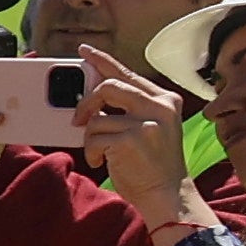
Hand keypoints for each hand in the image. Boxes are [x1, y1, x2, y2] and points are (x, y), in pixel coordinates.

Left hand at [79, 59, 204, 232]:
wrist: (167, 194)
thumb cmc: (151, 164)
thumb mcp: (148, 128)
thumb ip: (128, 109)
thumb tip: (92, 95)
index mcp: (164, 100)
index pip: (127, 74)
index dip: (101, 61)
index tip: (83, 51)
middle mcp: (160, 106)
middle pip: (107, 87)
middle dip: (86, 104)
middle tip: (78, 120)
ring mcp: (147, 122)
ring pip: (97, 117)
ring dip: (91, 138)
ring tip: (101, 152)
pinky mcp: (132, 139)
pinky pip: (94, 138)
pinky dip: (92, 152)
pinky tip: (103, 162)